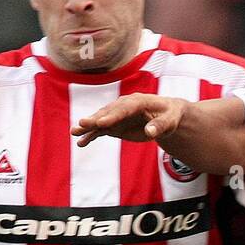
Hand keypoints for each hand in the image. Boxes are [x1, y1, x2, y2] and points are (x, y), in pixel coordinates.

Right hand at [71, 93, 187, 146]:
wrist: (165, 115)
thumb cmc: (170, 116)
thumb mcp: (170, 121)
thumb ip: (160, 126)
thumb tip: (150, 132)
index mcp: (138, 101)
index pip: (124, 108)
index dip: (112, 115)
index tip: (101, 123)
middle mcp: (124, 106)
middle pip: (108, 112)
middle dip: (94, 119)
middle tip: (81, 124)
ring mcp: (117, 115)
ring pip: (101, 120)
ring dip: (88, 127)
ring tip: (74, 133)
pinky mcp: (115, 124)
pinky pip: (101, 130)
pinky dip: (91, 136)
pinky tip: (81, 143)